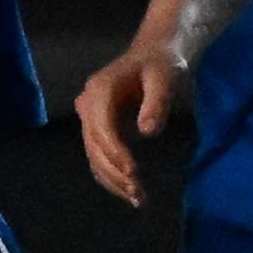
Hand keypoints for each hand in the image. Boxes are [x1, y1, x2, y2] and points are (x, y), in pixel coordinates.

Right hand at [75, 46, 183, 205]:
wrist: (156, 53)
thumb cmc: (161, 64)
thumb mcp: (164, 78)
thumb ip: (156, 102)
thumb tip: (147, 131)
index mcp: (100, 90)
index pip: (101, 128)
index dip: (115, 153)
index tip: (134, 173)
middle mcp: (88, 104)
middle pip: (94, 146)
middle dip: (114, 173)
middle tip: (138, 194)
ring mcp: (90, 117)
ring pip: (94, 156)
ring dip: (112, 180)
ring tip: (137, 199)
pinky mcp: (98, 128)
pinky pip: (99, 156)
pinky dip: (112, 175)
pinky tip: (129, 192)